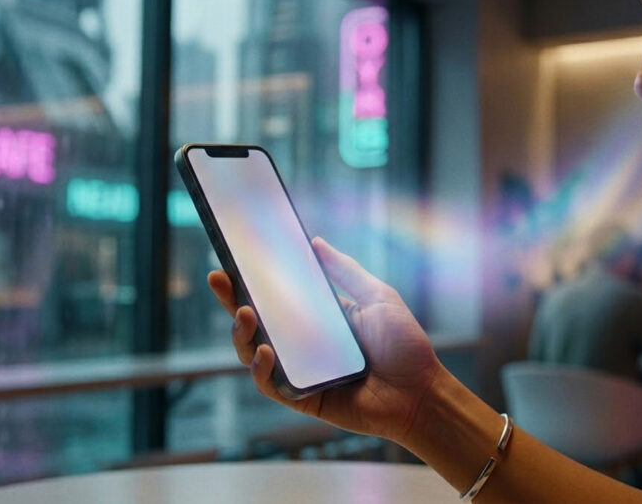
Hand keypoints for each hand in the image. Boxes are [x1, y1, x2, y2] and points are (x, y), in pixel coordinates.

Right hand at [207, 237, 442, 441]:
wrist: (421, 392)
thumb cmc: (405, 345)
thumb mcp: (377, 297)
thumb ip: (345, 272)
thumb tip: (315, 243)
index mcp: (318, 318)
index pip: (277, 296)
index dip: (250, 281)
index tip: (231, 260)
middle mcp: (304, 343)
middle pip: (257, 322)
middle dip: (232, 301)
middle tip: (220, 280)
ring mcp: (301, 371)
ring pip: (254, 353)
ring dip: (242, 333)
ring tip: (246, 313)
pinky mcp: (303, 397)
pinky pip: (271, 385)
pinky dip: (261, 369)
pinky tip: (266, 351)